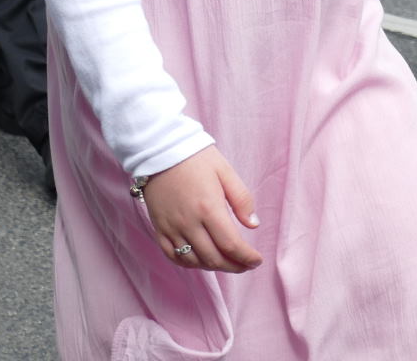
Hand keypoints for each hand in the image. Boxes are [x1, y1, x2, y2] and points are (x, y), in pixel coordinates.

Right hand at [141, 146, 262, 274]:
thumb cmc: (196, 158)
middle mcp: (189, 223)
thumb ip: (242, 199)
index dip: (246, 258)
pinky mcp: (159, 229)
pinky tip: (201, 261)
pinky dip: (189, 264)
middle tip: (246, 265)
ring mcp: (171, 228)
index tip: (257, 261)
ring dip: (214, 267)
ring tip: (228, 262)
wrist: (160, 150)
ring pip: (194, 261)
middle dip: (234, 266)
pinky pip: (173, 256)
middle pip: (213, 258)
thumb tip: (254, 225)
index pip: (231, 245)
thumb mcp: (225, 171)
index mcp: (208, 208)